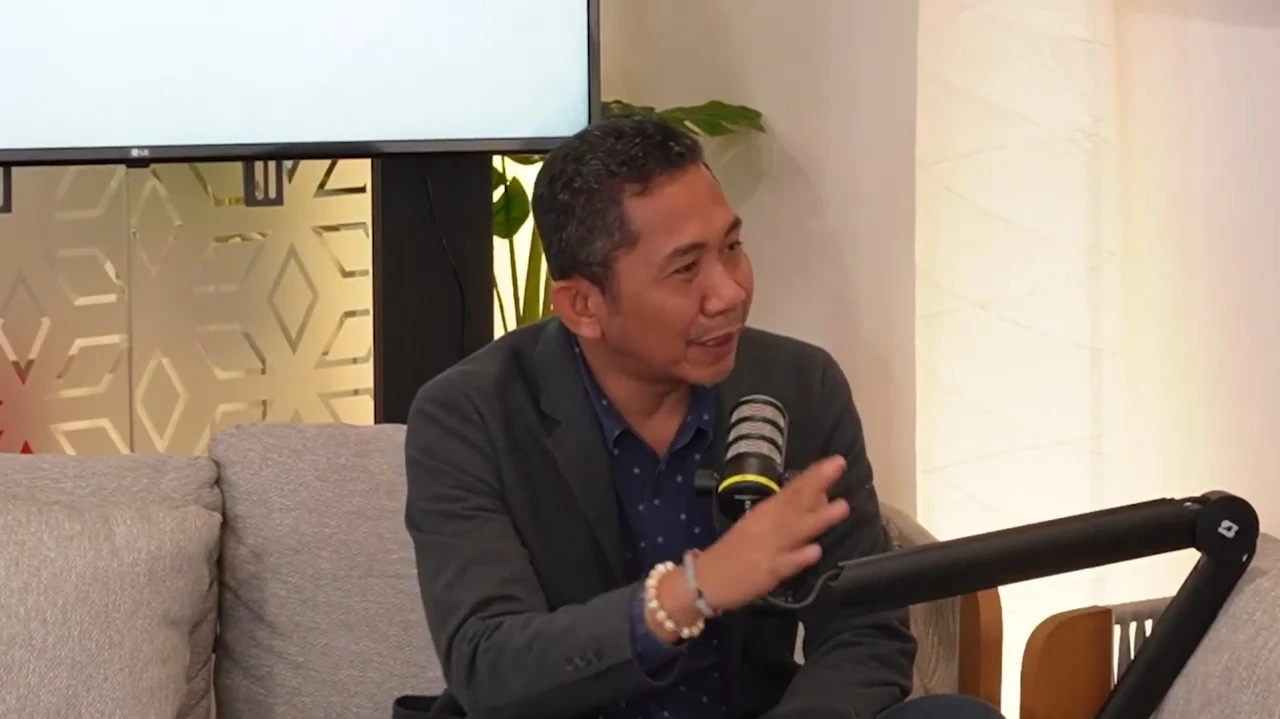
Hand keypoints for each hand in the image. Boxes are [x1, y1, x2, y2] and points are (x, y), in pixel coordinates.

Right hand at [695, 455, 850, 612]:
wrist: (705, 578)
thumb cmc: (733, 551)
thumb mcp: (756, 525)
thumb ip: (786, 514)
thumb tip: (819, 498)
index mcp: (764, 512)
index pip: (792, 489)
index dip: (814, 475)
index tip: (835, 461)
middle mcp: (768, 525)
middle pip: (796, 502)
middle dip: (818, 484)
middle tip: (839, 465)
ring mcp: (769, 548)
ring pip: (796, 530)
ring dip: (819, 518)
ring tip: (842, 507)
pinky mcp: (767, 572)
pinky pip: (786, 564)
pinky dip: (800, 557)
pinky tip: (815, 551)